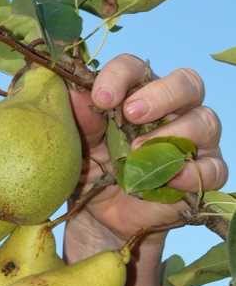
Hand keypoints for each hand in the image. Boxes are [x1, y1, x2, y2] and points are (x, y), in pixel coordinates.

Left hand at [65, 54, 226, 255]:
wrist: (101, 216)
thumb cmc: (93, 168)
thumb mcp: (78, 145)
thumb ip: (80, 119)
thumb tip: (73, 92)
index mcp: (137, 94)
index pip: (136, 68)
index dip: (120, 76)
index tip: (101, 98)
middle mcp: (173, 110)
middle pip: (187, 83)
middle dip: (161, 94)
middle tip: (132, 113)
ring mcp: (193, 141)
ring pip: (205, 121)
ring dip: (173, 134)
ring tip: (139, 152)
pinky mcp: (203, 174)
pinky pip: (213, 168)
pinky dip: (192, 172)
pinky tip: (169, 178)